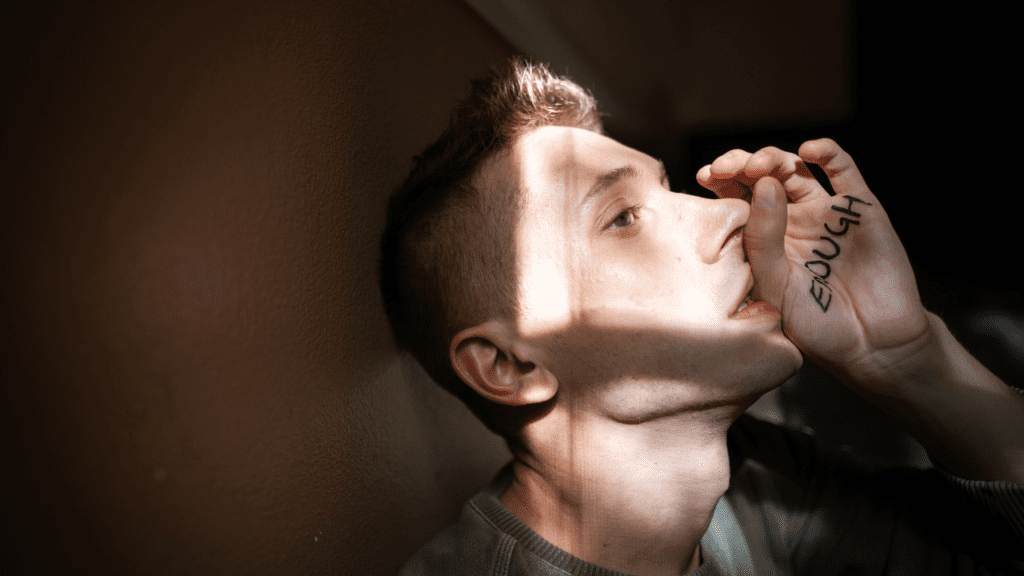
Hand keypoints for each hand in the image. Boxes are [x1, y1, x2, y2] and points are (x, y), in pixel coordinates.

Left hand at [697, 139, 931, 383]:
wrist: (872, 343)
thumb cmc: (814, 324)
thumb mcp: (774, 287)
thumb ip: (763, 241)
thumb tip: (762, 185)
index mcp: (762, 239)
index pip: (734, 199)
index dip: (720, 182)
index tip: (705, 176)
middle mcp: (790, 219)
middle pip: (760, 176)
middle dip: (740, 164)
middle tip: (727, 168)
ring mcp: (824, 211)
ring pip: (794, 168)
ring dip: (772, 157)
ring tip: (759, 165)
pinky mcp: (860, 206)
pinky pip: (842, 168)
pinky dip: (826, 152)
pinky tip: (808, 151)